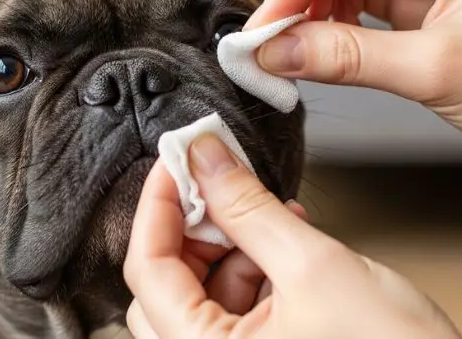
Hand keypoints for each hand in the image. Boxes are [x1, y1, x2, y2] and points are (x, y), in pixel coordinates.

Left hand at [124, 134, 461, 338]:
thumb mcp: (314, 266)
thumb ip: (249, 208)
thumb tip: (204, 157)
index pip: (148, 269)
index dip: (158, 205)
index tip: (179, 159)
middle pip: (168, 282)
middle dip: (197, 225)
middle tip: (221, 181)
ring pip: (203, 291)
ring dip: (233, 244)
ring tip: (272, 213)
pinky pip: (238, 305)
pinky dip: (256, 266)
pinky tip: (286, 238)